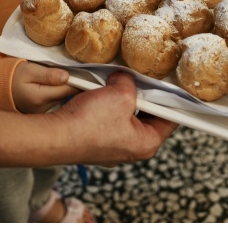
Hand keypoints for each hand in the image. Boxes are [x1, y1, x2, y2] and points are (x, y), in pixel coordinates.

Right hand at [12, 61, 76, 113]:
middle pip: (68, 95)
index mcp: (40, 98)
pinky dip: (59, 94)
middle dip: (72, 84)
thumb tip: (67, 77)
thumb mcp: (29, 70)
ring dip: (65, 89)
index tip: (83, 72)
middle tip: (72, 72)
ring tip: (60, 80)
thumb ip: (49, 74)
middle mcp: (43, 110)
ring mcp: (43, 114)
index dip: (78, 80)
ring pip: (64, 99)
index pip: (69, 89)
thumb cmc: (13, 76)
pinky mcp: (43, 114)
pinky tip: (55, 88)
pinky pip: (58, 102)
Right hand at [54, 72, 178, 165]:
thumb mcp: (121, 94)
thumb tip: (125, 78)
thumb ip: (130, 83)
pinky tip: (102, 91)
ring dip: (122, 98)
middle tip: (142, 78)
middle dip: (143, 95)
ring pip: (125, 115)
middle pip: (148, 116)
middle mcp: (131, 149)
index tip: (174, 85)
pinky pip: (108, 118)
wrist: (53, 136)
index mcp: (146, 143)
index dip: (173, 99)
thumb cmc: (89, 123)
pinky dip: (107, 104)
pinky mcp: (95, 142)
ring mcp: (112, 147)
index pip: (171, 119)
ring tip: (119, 83)